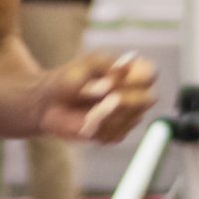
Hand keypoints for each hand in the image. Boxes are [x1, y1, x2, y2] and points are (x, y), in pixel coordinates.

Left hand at [37, 52, 156, 143]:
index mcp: (131, 72)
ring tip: (87, 112)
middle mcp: (134, 94)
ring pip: (133, 118)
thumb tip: (120, 73)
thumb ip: (102, 65)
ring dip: (109, 115)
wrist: (47, 104)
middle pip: (148, 99)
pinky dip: (100, 128)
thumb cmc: (67, 80)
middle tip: (105, 99)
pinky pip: (117, 134)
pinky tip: (86, 122)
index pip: (150, 73)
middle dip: (126, 99)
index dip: (136, 77)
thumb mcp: (82, 66)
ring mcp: (127, 116)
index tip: (111, 77)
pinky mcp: (116, 134)